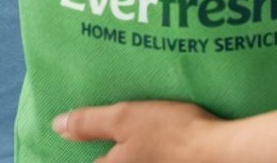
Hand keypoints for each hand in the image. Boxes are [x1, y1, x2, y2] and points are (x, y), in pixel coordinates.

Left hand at [53, 102, 222, 160]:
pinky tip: (163, 144)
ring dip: (132, 152)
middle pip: (113, 162)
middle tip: (117, 138)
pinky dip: (155, 154)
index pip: (94, 162)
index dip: (90, 151)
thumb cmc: (170, 133)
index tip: (88, 142)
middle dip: (113, 152)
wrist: (219, 152)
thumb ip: (89, 123)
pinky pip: (155, 160)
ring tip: (142, 137)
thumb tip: (57, 126)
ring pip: (135, 160)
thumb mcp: (124, 118)